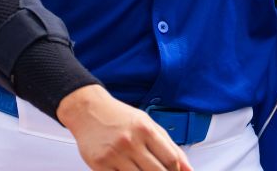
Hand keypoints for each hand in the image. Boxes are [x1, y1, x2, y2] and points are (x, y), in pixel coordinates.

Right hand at [56, 85, 193, 170]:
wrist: (88, 110)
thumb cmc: (119, 116)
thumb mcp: (148, 123)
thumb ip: (170, 145)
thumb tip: (188, 168)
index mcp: (145, 129)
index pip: (171, 159)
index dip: (177, 170)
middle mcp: (130, 141)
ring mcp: (114, 154)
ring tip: (142, 168)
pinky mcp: (100, 164)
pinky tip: (128, 169)